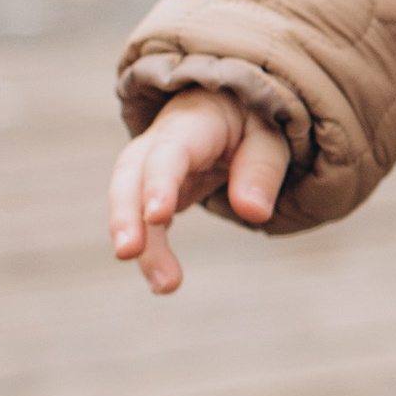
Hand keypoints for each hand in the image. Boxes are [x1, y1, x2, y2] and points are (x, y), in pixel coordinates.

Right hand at [108, 88, 289, 295]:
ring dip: (144, 246)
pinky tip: (163, 278)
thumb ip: (261, 171)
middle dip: (125, 215)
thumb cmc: (253, 120)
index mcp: (192, 123)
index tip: (158, 216)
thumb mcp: (270, 136)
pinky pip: (144, 221)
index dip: (160, 182)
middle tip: (128, 253)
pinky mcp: (152, 192)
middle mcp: (159, 144)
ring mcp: (150, 169)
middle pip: (129, 177)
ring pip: (130, 203)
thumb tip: (254, 212)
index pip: (169, 152)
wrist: (230, 109)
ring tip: (165, 285)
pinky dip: (151, 249)